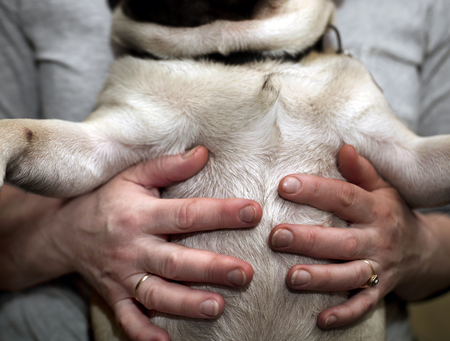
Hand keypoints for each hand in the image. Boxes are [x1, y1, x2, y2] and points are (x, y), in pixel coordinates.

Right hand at [4, 146, 260, 340]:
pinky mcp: (114, 296)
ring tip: (217, 307)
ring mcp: (123, 276)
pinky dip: (144, 334)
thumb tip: (204, 152)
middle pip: (176, 260)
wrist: (64, 231)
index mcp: (141, 215)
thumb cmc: (107, 199)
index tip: (253, 212)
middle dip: (211, 268)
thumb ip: (169, 166)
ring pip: (157, 294)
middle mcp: (133, 248)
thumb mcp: (133, 176)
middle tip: (245, 273)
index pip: (187, 214)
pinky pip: (128, 320)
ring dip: (186, 304)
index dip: (221, 213)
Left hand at [269, 145, 449, 328]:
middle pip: (342, 240)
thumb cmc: (391, 213)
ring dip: (321, 278)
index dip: (316, 190)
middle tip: (276, 236)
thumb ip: (361, 170)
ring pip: (350, 275)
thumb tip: (342, 147)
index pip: (344, 197)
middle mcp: (377, 239)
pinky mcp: (379, 290)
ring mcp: (379, 267)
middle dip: (309, 240)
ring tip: (292, 278)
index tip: (284, 185)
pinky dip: (344, 314)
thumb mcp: (382, 189)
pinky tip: (320, 319)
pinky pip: (363, 305)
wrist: (422, 250)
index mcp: (376, 209)